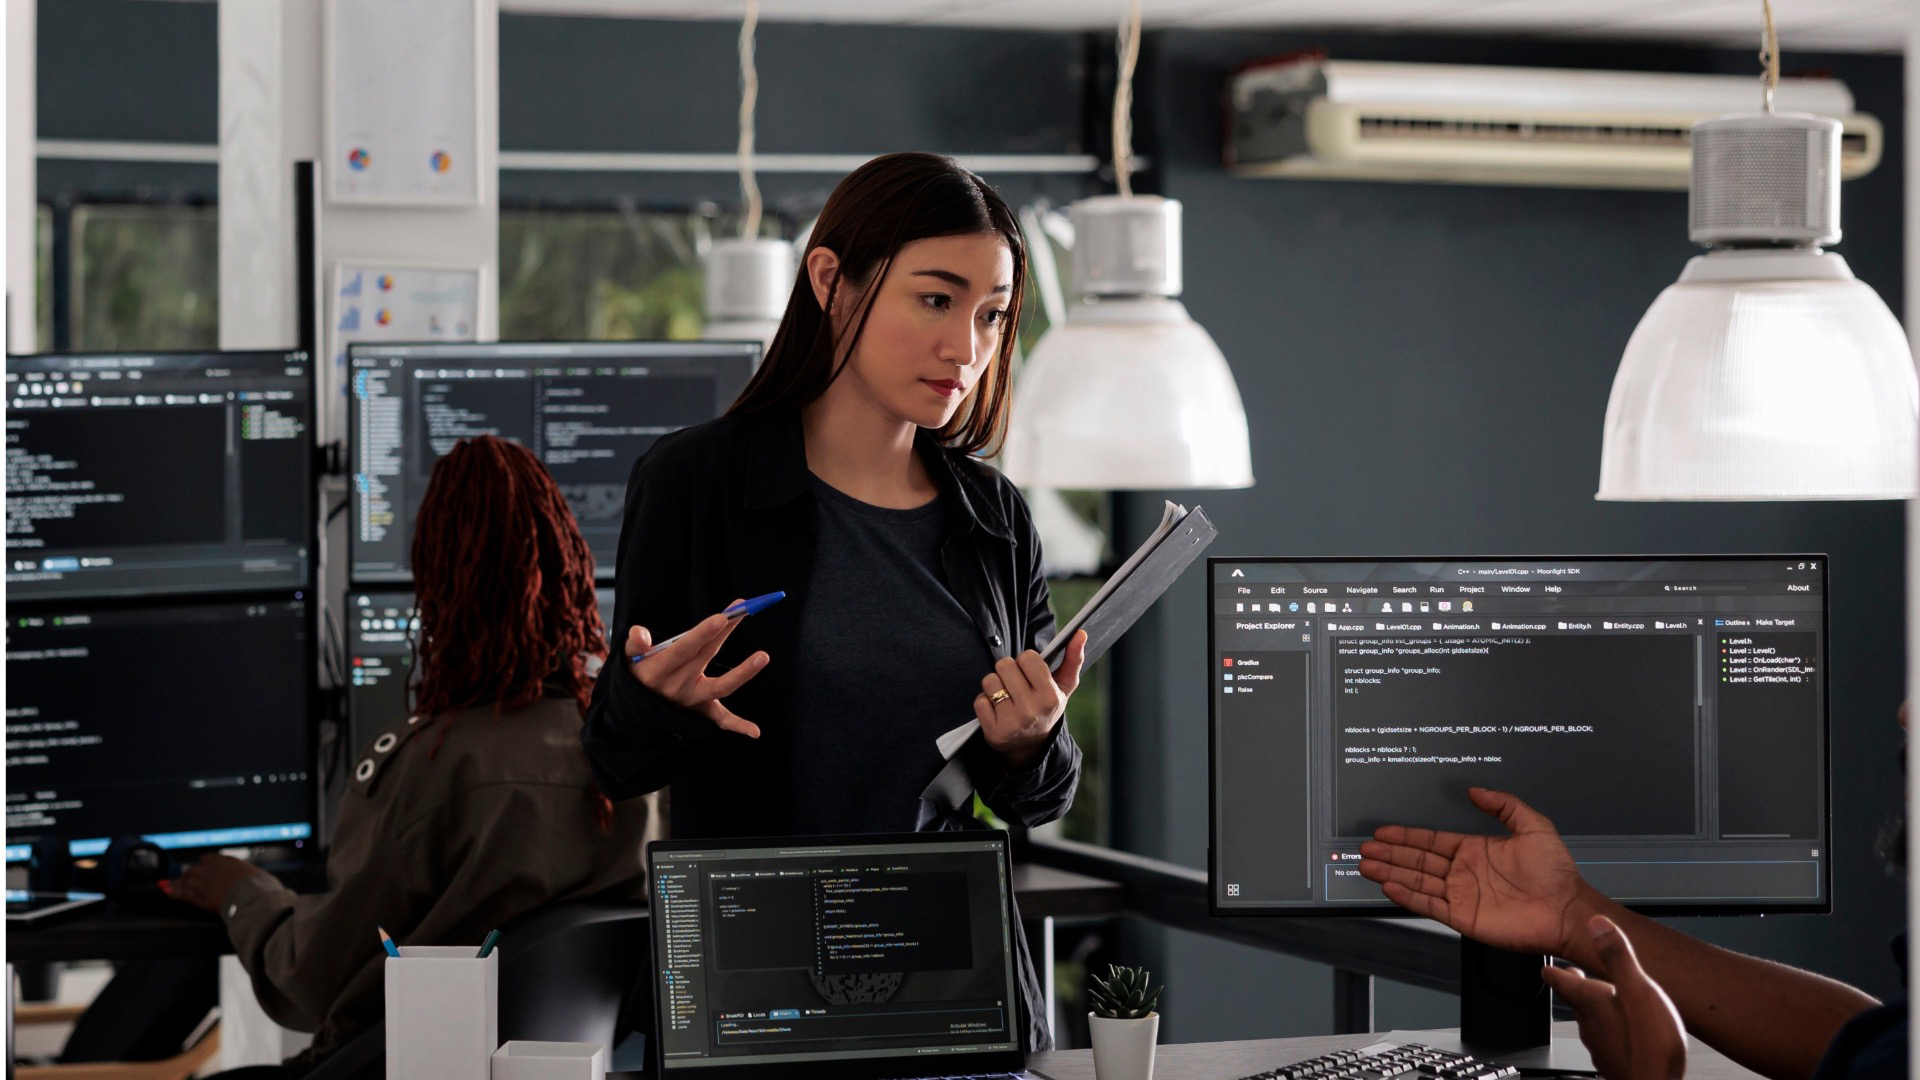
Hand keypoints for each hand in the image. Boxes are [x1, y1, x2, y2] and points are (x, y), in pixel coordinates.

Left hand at [170, 854, 267, 913]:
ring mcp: (203, 882)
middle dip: (185, 875)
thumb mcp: (255, 873)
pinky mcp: (198, 897)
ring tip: (166, 886)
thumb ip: (246, 874)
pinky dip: (175, 893)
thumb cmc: (259, 884)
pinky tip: (168, 894)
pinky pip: (183, 894)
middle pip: (193, 870)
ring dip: (175, 884)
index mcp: (225, 860)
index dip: (201, 865)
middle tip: (177, 879)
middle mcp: (211, 869)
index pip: (207, 859)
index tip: (199, 868)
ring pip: (185, 882)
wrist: (251, 894)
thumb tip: (253, 877)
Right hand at [624, 601, 768, 738]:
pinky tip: (755, 732)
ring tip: (763, 656)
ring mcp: (692, 700)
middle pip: (706, 655)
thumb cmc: (637, 675)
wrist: (634, 713)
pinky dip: (738, 726)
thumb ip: (635, 643)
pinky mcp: (701, 712)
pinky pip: (720, 720)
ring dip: (743, 673)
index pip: (683, 650)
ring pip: (721, 687)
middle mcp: (677, 686)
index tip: (722, 617)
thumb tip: (640, 633)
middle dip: (724, 632)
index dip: (702, 634)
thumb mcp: (629, 659)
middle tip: (743, 610)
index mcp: (658, 670)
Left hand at [974, 630, 1085, 769]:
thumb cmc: (1047, 708)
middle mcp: (1031, 710)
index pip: (1027, 657)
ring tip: (1007, 697)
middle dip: (1008, 671)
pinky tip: (997, 711)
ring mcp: (1011, 723)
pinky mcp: (993, 732)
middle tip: (1017, 686)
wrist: (1031, 745)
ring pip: (990, 681)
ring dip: (995, 686)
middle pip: (1005, 665)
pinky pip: (979, 700)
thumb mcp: (1063, 687)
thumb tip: (1080, 633)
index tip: (1030, 674)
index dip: (1026, 662)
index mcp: (1050, 697)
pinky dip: (985, 703)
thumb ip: (1073, 659)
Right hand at [1357, 787, 1590, 957]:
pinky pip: (1429, 905)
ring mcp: (1461, 896)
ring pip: (1417, 882)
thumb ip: (1503, 805)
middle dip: (1390, 854)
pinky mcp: (1463, 917)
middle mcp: (1464, 873)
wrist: (1567, 910)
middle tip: (1366, 848)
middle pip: (1417, 861)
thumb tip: (1476, 790)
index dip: (1406, 836)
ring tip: (1367, 866)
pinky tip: (1389, 887)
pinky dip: (1408, 896)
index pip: (1432, 841)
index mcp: (1475, 851)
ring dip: (1391, 873)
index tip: (1384, 831)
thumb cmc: (1556, 873)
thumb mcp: (1533, 826)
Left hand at [1542, 916, 1687, 1079]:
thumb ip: (1617, 957)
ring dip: (1592, 1007)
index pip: (1561, 980)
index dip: (1552, 969)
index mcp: (1591, 1002)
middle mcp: (1591, 1024)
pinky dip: (1609, 1029)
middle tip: (1570, 975)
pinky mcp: (1616, 1063)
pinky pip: (1607, 1040)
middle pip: (1575, 1000)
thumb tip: (1596, 923)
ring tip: (1598, 998)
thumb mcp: (1637, 990)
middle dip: (1573, 986)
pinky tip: (1620, 1031)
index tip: (1545, 964)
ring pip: (1590, 1021)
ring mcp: (1602, 1046)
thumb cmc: (1647, 1045)